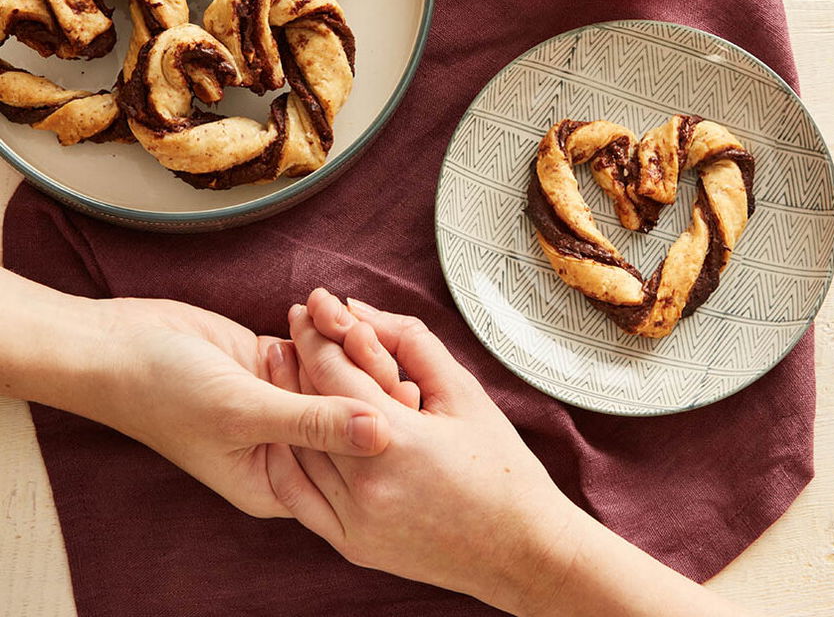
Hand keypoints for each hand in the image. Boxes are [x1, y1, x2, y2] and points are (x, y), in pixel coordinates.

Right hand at [92, 296, 391, 517]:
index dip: (381, 428)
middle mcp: (284, 447)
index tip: (402, 390)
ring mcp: (280, 403)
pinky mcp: (273, 365)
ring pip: (336, 378)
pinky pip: (316, 349)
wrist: (118, 345)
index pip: (348, 465)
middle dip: (361, 376)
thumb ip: (314, 423)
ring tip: (333, 317)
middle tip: (361, 338)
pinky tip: (318, 306)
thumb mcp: (243, 412)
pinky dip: (321, 327)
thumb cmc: (164, 393)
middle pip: (347, 418)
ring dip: (341, 344)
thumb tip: (383, 435)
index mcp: (276, 482)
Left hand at [272, 290, 755, 616]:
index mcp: (397, 438)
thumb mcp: (462, 391)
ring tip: (288, 368)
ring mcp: (354, 521)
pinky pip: (297, 495)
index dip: (315, 332)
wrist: (521, 550)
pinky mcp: (351, 545)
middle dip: (297, 359)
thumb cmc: (500, 466)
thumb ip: (409, 341)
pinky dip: (289, 457)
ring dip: (288, 404)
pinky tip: (291, 429)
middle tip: (294, 328)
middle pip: (306, 406)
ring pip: (296, 449)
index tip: (308, 306)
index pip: (332, 371)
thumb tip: (357, 309)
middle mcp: (366, 483)